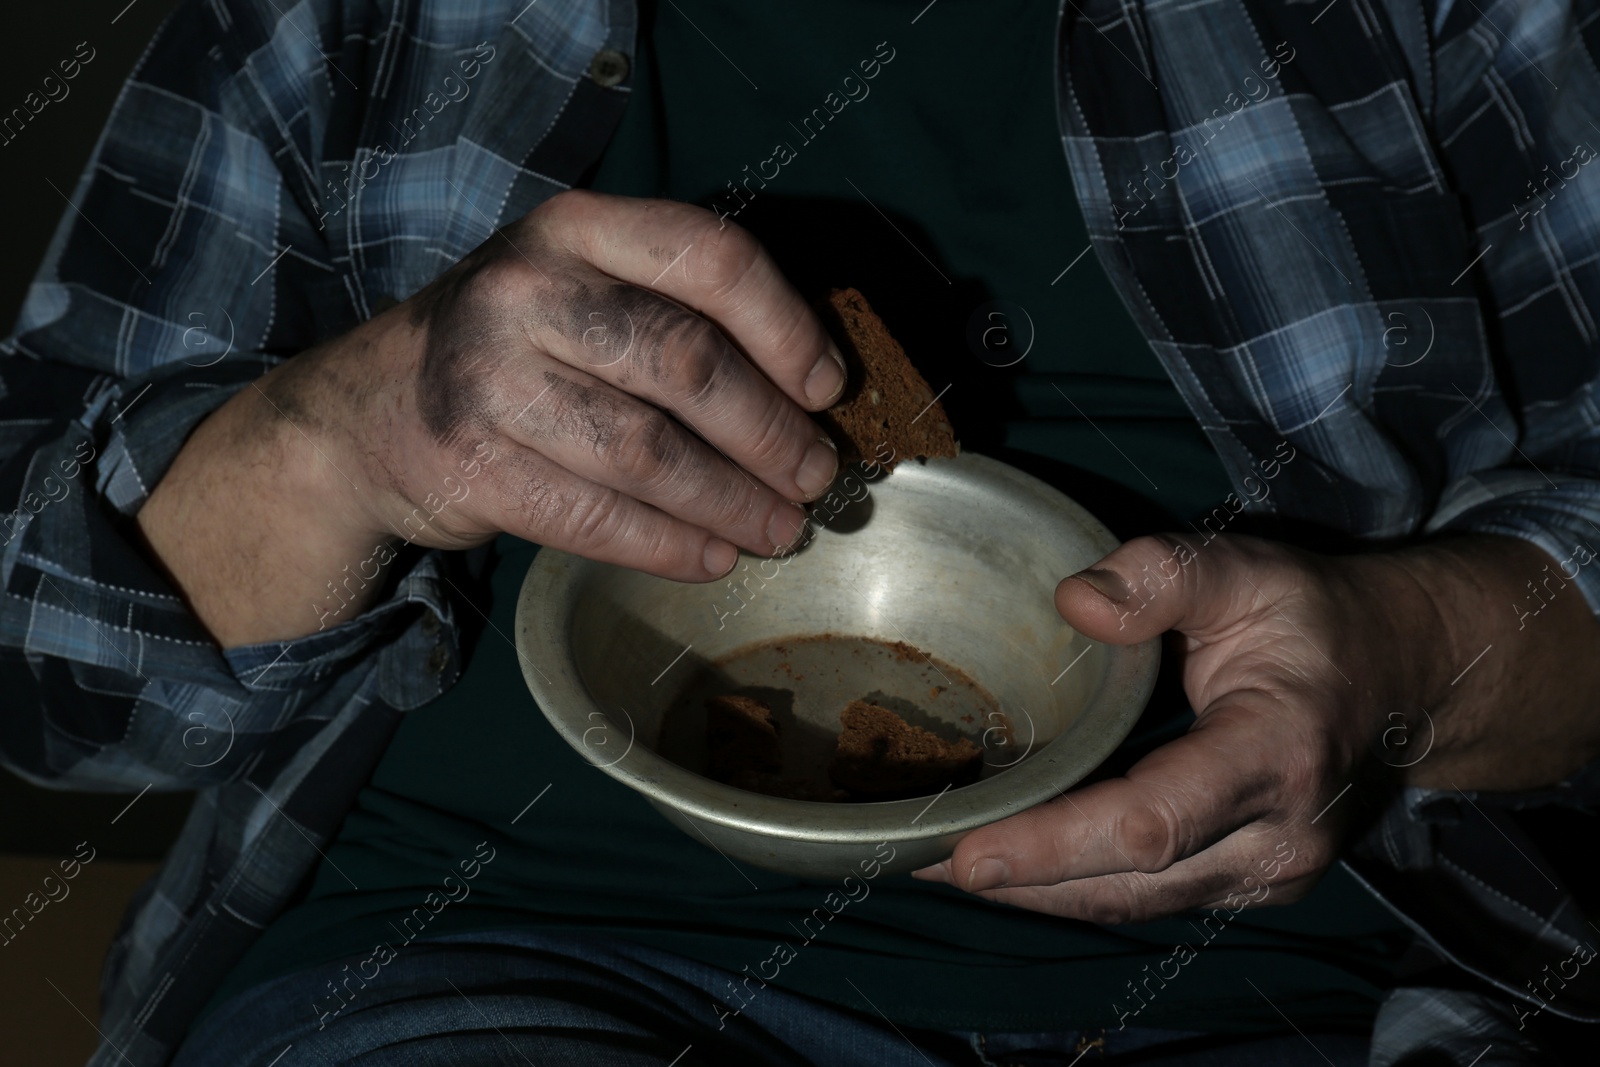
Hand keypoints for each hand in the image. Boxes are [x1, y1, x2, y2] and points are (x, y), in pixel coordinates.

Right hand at [139, 192, 845, 644]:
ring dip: (732, 502)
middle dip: (769, 433)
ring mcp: (489, 377)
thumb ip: (671, 315)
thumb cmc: (514, 351)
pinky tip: (713, 558)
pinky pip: (596, 517)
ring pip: (648, 451)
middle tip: (815, 477)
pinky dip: (668, 546)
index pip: (707, 257)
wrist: (369, 414)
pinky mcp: (471, 464)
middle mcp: (527, 288)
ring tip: (781, 530)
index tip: (828, 386)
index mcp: (574, 228)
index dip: (785, 325)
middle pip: (685, 361)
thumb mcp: (580, 295)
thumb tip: (809, 396)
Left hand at [912, 530, 1599, 921]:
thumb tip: (1073, 601)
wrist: (1398, 676)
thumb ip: (1164, 574)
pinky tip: (1006, 864)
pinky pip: (1145, 897)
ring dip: (1033, 893)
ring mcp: (1266, 874)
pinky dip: (1070, 886)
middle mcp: (1279, 838)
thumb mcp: (1247, 569)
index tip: (967, 853)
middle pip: (1129, 883)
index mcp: (1278, 753)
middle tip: (913, 858)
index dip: (1054, 845)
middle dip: (1020, 881)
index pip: (1151, 823)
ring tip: (933, 865)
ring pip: (1131, 904)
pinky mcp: (1244, 883)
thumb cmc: (1312, 619)